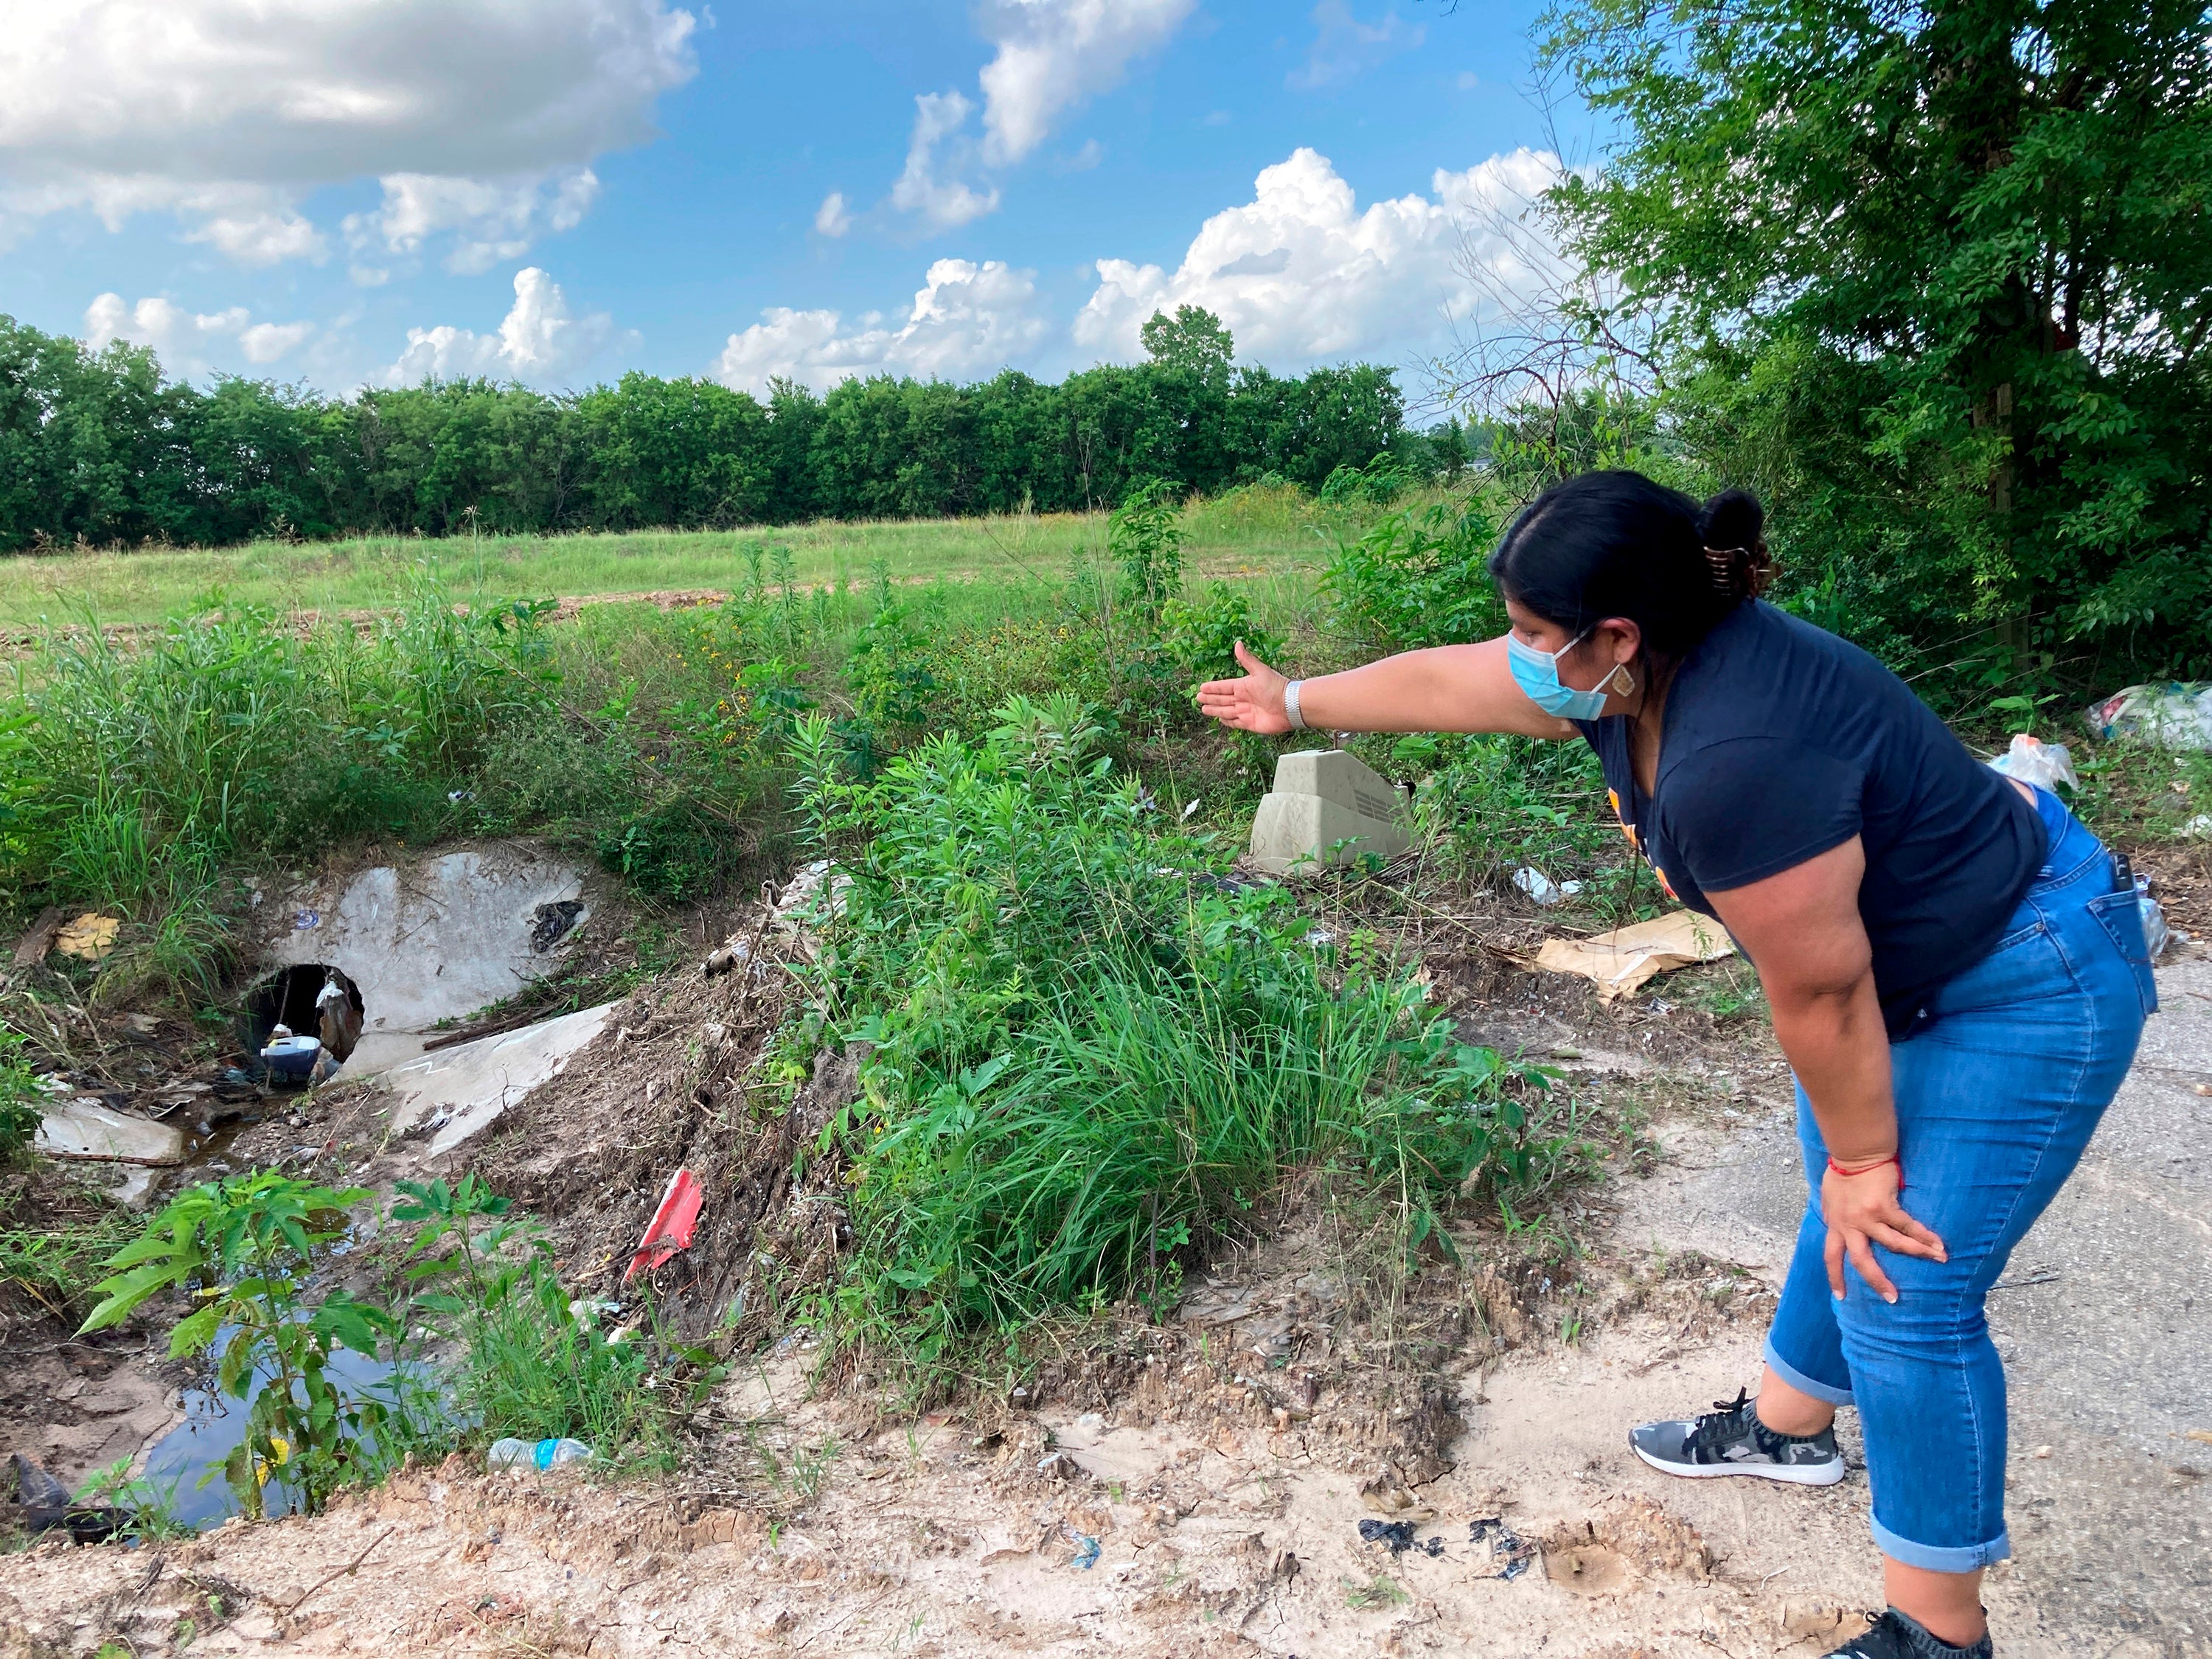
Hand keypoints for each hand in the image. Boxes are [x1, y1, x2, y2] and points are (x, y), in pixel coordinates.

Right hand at [1196, 641, 1292, 734]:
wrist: (1290, 706)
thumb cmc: (1275, 687)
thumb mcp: (1259, 671)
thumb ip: (1247, 659)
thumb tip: (1238, 643)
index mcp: (1244, 686)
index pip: (1224, 687)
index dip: (1213, 687)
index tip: (1202, 687)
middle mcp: (1244, 699)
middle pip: (1223, 699)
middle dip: (1210, 698)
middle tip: (1198, 698)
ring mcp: (1246, 711)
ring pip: (1226, 711)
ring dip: (1215, 710)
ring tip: (1203, 709)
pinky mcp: (1250, 723)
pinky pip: (1235, 722)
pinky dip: (1227, 721)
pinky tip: (1220, 720)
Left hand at [1822, 1159, 1945, 1303]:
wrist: (1855, 1151)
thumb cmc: (1842, 1171)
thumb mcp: (1830, 1197)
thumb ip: (1836, 1213)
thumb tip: (1837, 1222)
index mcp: (1835, 1223)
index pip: (1831, 1256)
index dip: (1835, 1276)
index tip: (1840, 1296)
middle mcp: (1849, 1225)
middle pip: (1861, 1261)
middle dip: (1876, 1281)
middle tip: (1891, 1299)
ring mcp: (1867, 1218)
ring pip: (1893, 1245)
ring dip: (1917, 1254)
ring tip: (1937, 1261)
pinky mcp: (1884, 1207)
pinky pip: (1908, 1227)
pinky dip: (1925, 1237)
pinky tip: (1939, 1246)